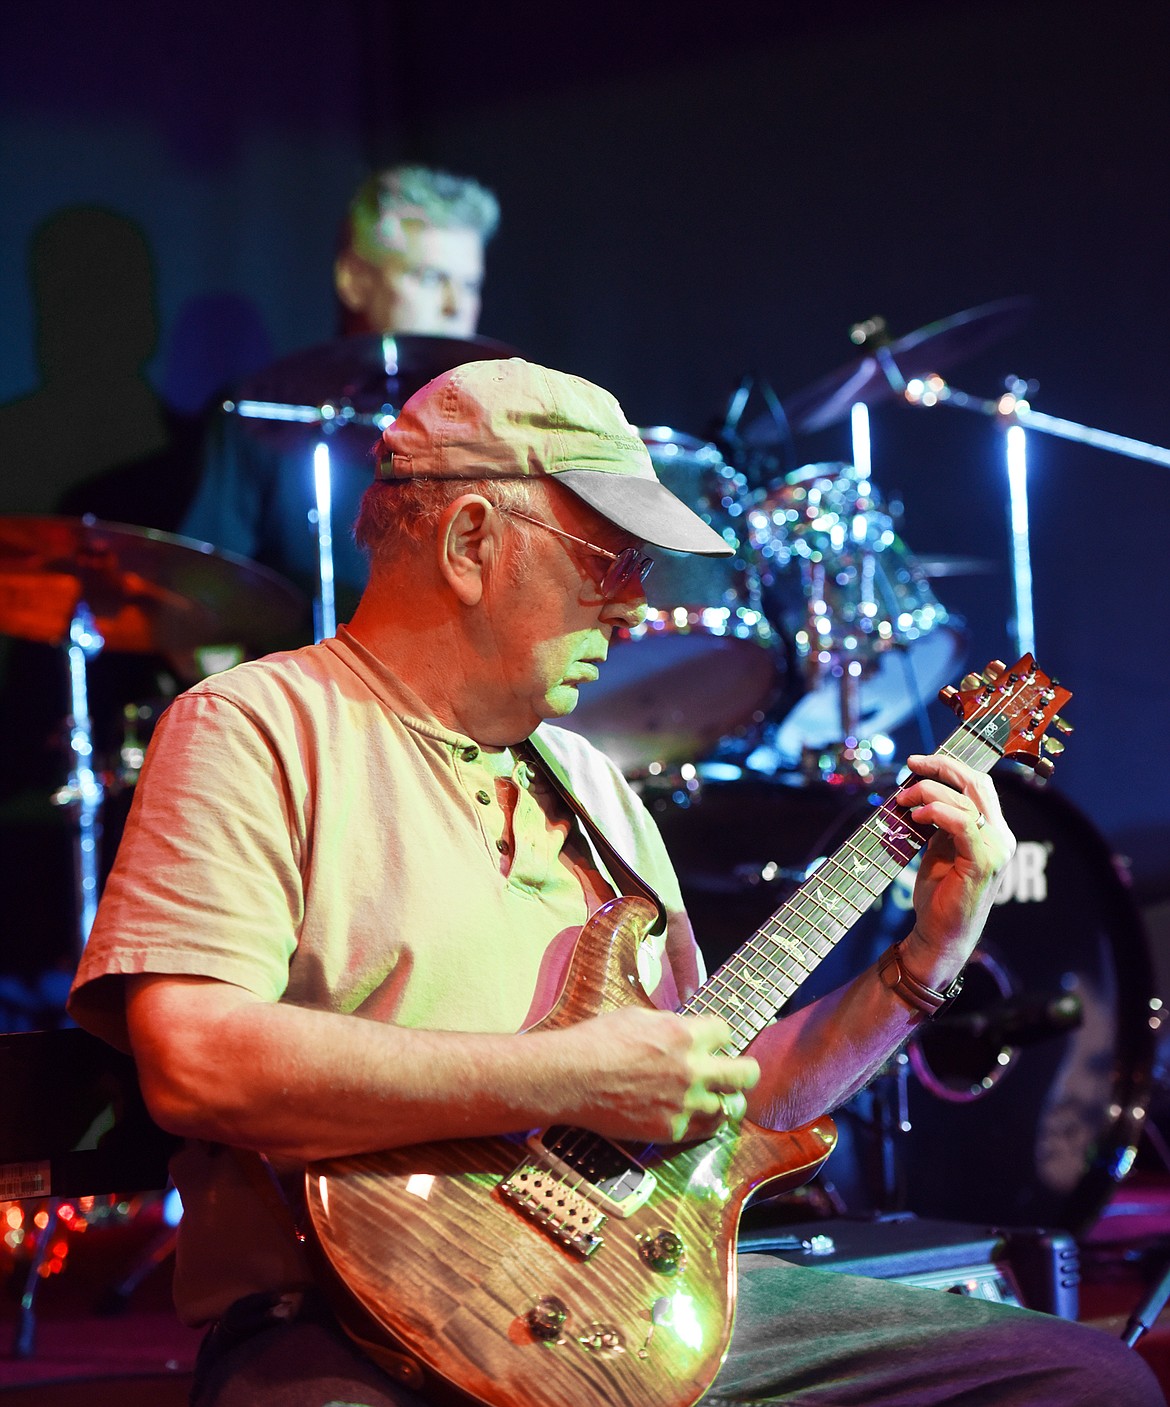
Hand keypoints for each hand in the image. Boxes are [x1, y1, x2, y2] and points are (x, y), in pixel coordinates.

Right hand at [556, 1006, 758, 1143]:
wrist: (570, 1078)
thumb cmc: (596, 1041)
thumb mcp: (638, 1016)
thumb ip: (671, 1025)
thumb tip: (687, 1030)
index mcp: (683, 1034)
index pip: (726, 1032)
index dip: (720, 1037)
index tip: (715, 1042)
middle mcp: (691, 1069)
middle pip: (745, 1073)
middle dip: (745, 1070)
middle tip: (741, 1072)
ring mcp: (684, 1103)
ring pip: (731, 1106)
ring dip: (728, 1099)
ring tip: (723, 1097)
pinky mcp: (672, 1130)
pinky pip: (708, 1129)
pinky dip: (709, 1121)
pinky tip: (703, 1115)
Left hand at [895, 753, 1014, 981]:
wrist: (941, 934)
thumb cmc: (939, 893)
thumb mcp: (938, 847)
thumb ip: (940, 820)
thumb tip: (919, 791)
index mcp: (993, 831)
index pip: (978, 784)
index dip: (950, 766)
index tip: (917, 762)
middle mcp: (1002, 836)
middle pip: (977, 783)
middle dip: (941, 767)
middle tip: (910, 765)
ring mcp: (997, 849)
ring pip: (966, 800)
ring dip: (929, 792)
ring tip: (903, 800)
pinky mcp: (984, 862)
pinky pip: (963, 823)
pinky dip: (938, 812)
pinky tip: (918, 815)